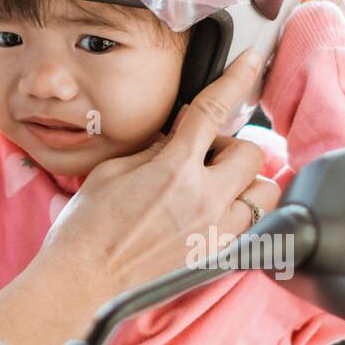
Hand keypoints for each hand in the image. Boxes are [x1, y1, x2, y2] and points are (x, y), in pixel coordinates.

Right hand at [36, 49, 281, 305]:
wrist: (81, 282)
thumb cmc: (85, 228)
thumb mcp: (111, 171)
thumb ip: (153, 150)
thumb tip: (175, 139)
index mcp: (173, 168)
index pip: (213, 110)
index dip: (236, 79)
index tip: (251, 62)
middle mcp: (204, 199)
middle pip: (251, 154)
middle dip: (230, 148)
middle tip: (201, 156)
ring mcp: (215, 231)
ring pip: (263, 193)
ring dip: (244, 183)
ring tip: (213, 188)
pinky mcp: (215, 258)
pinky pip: (252, 227)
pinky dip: (241, 214)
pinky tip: (211, 216)